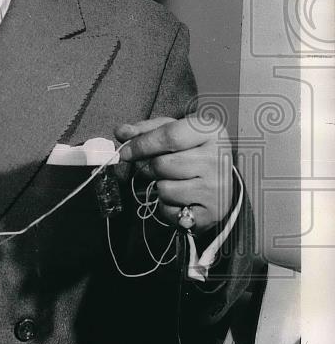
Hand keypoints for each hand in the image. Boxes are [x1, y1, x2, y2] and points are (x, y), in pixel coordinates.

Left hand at [115, 115, 234, 234]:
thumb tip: (121, 132)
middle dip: (151, 168)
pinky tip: (181, 197)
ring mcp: (218, 187)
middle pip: (162, 164)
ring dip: (160, 187)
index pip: (169, 136)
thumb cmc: (192, 152)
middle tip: (159, 167)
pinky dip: (167, 205)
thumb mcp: (173, 132)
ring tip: (175, 181)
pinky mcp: (212, 212)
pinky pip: (171, 210)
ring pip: (165, 189)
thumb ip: (145, 130)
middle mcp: (218, 159)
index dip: (142, 144)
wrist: (221, 181)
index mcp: (210, 132)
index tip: (126, 152)